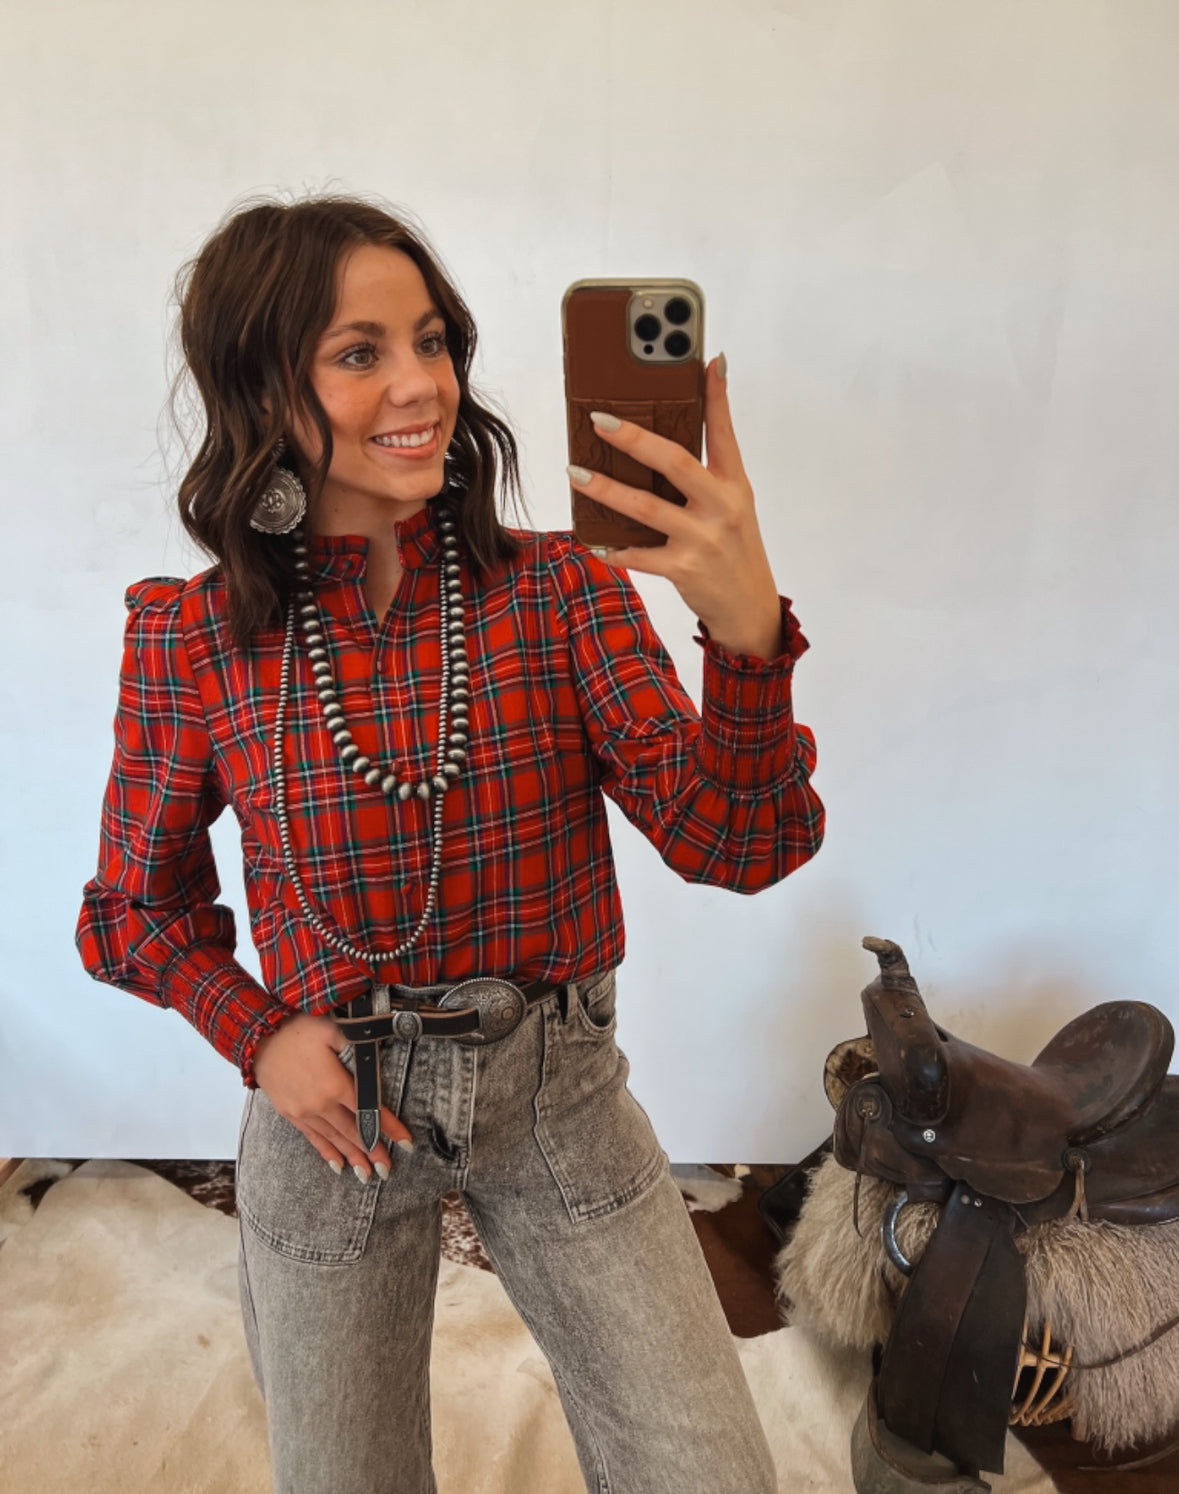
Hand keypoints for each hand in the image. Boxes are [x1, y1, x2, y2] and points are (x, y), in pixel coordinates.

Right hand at [253, 1012, 412, 1180]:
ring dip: (352, 1157)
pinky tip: (337, 1165)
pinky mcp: (290, 1113)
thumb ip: (358, 1043)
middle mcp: (321, 1104)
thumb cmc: (297, 1029)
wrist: (257, 1036)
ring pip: (334, 1140)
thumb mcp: (333, 1030)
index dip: (390, 1128)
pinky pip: (313, 1138)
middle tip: (388, 1170)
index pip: (371, 1111)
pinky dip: (327, 1152)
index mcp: (336, 1085)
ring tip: (367, 1175)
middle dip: (373, 1152)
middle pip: (354, 1133)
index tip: (406, 1143)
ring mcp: (304, 1112)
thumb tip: (380, 1047)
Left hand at [566, 355, 782, 659]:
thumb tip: (672, 434)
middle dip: (633, 438)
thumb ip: (708, 470)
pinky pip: (639, 555)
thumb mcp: (733, 503)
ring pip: (646, 507)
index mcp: (733, 484)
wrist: (749, 607)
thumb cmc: (733, 549)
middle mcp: (721, 506)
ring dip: (606, 489)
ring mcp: (703, 539)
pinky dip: (612, 547)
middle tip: (598, 420)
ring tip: (575, 472)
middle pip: (674, 462)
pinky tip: (592, 538)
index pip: (723, 430)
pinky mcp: (684, 570)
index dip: (715, 394)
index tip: (703, 358)